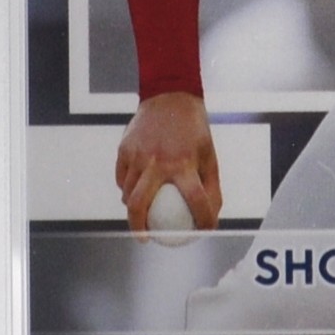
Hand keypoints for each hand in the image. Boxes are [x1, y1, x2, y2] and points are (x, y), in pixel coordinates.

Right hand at [114, 92, 220, 234]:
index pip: (196, 201)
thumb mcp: (208, 154)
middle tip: (146, 238)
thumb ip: (211, 186)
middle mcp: (158, 161)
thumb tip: (212, 217)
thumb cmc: (193, 130)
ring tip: (139, 218)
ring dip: (132, 209)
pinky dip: (126, 189)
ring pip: (127, 192)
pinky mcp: (124, 149)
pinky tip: (132, 195)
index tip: (201, 232)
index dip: (202, 221)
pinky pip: (122, 178)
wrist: (170, 97)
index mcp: (184, 163)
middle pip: (140, 205)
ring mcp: (138, 155)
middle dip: (139, 228)